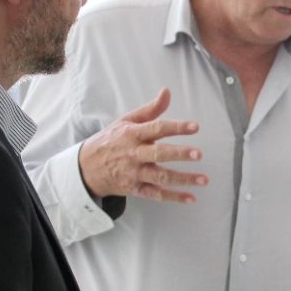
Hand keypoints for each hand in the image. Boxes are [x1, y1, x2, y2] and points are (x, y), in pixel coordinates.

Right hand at [77, 88, 207, 201]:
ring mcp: (134, 173)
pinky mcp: (135, 188)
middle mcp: (134, 154)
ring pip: (161, 177)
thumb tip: (167, 92)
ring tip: (204, 180)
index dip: (176, 127)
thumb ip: (150, 109)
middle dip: (179, 154)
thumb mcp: (126, 121)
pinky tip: (191, 198)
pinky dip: (174, 197)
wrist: (86, 167)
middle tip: (199, 154)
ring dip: (183, 179)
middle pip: (159, 154)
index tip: (195, 127)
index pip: (156, 128)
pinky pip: (156, 194)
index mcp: (133, 134)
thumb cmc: (111, 140)